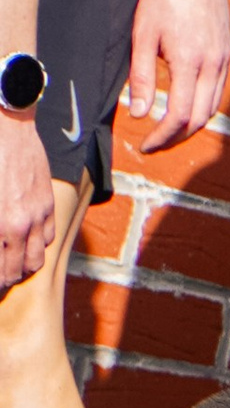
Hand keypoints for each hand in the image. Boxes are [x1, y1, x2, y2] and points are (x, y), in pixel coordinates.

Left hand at [0, 114, 55, 294]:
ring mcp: (36, 216)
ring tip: (11, 266)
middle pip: (15, 271)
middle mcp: (17, 225)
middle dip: (5, 279)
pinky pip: (48, 238)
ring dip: (22, 267)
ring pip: (35, 260)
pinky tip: (25, 242)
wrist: (6, 128)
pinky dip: (36, 246)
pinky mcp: (47, 204)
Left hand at [125, 0, 229, 150]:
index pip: (178, 116)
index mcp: (188, 63)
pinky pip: (217, 91)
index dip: (161, 137)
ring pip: (212, 108)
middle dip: (176, 138)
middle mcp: (212, 66)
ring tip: (168, 127)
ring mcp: (223, 60)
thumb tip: (139, 113)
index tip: (144, 144)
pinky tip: (185, 103)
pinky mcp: (227, 53)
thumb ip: (140, 77)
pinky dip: (202, 106)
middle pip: (199, 119)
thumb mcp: (143, 34)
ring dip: (190, 124)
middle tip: (154, 142)